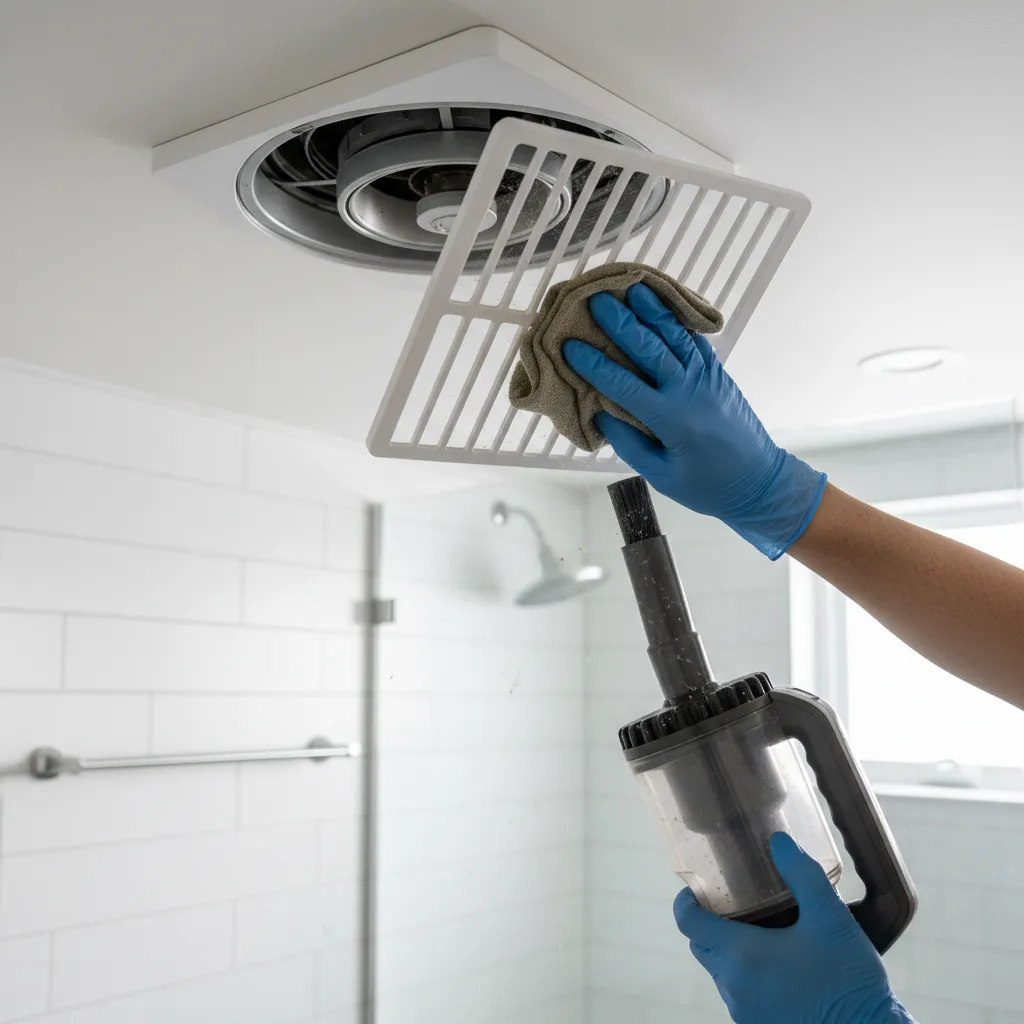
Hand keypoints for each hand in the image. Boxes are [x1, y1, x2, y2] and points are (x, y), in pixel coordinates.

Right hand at [562, 284, 825, 558]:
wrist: (759, 482)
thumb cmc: (707, 486)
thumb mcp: (661, 475)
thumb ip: (629, 443)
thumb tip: (600, 411)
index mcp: (671, 419)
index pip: (623, 384)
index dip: (594, 364)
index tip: (570, 347)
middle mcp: (689, 390)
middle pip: (649, 347)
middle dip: (621, 322)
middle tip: (595, 300)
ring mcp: (707, 377)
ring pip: (675, 335)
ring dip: (651, 310)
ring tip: (631, 286)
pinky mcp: (718, 374)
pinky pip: (695, 341)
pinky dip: (677, 321)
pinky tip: (662, 307)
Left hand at [674, 833, 912, 1023]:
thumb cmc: (848, 981)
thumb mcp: (831, 919)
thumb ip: (802, 874)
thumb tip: (779, 842)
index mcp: (740, 955)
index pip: (687, 922)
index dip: (686, 900)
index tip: (697, 888)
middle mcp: (733, 986)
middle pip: (700, 945)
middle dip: (709, 923)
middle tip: (734, 904)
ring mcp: (744, 1012)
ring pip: (719, 972)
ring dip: (729, 951)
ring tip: (760, 932)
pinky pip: (739, 995)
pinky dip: (746, 976)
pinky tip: (778, 966)